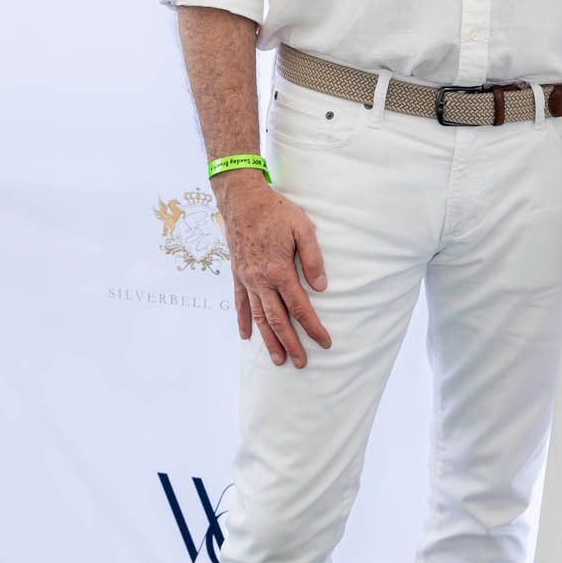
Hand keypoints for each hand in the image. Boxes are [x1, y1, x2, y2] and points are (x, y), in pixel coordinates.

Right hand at [216, 173, 330, 367]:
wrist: (241, 199)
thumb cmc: (276, 211)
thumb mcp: (302, 228)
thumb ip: (312, 258)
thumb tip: (320, 287)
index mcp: (279, 270)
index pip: (300, 307)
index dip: (313, 327)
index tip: (324, 342)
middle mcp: (260, 280)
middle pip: (278, 319)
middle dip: (291, 343)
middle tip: (302, 363)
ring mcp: (246, 279)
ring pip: (258, 316)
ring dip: (268, 340)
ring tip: (278, 359)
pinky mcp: (237, 274)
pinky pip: (240, 303)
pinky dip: (244, 320)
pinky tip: (246, 335)